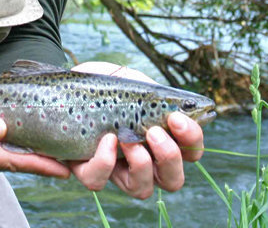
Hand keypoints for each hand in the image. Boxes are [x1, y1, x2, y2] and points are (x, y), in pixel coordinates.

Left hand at [67, 62, 204, 198]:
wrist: (74, 78)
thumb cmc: (110, 83)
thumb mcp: (137, 83)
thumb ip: (159, 98)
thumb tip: (179, 107)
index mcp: (163, 137)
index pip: (191, 152)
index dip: (192, 139)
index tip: (177, 116)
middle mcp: (145, 159)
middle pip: (173, 180)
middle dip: (169, 158)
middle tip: (154, 132)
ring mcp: (117, 168)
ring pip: (140, 189)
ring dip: (140, 165)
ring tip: (128, 138)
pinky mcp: (88, 168)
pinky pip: (99, 181)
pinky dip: (105, 162)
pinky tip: (105, 139)